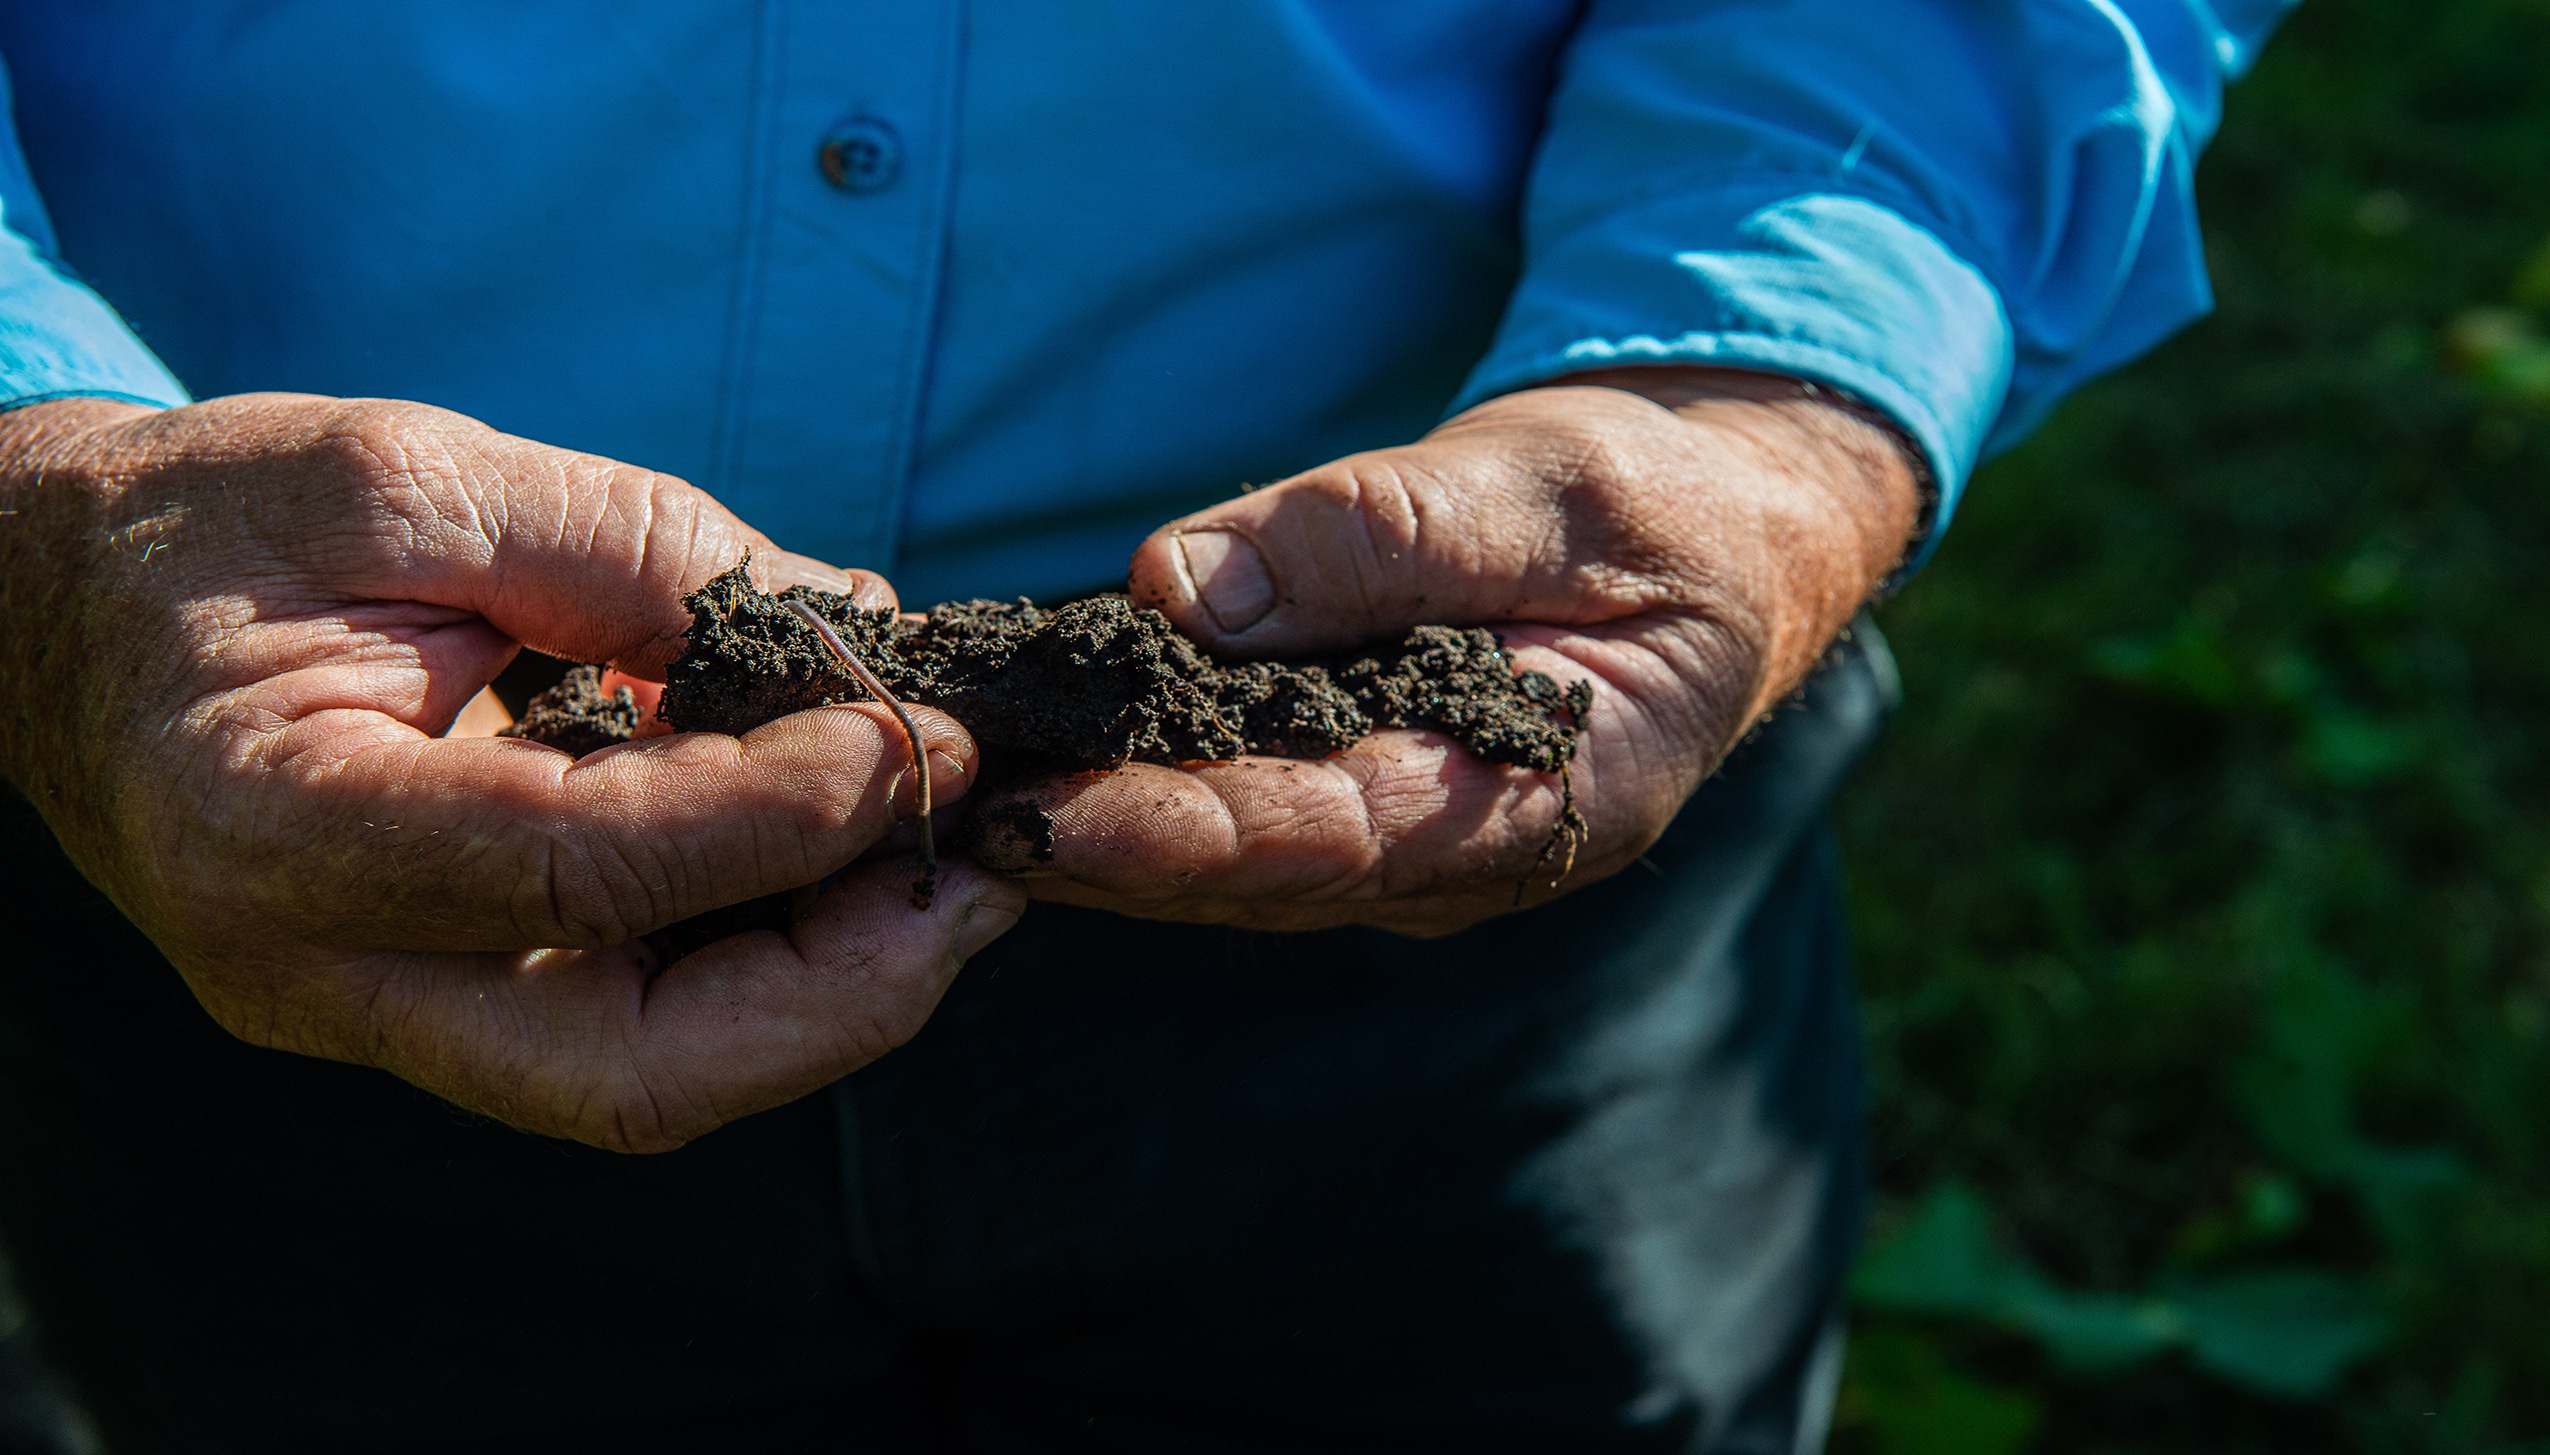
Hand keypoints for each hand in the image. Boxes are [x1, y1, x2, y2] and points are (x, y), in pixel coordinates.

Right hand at [0, 394, 1023, 1150]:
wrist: (62, 609)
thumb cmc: (214, 524)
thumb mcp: (406, 475)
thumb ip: (631, 550)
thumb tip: (858, 635)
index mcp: (277, 822)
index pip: (577, 874)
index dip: (779, 816)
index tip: (922, 736)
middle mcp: (319, 968)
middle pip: (631, 1071)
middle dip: (845, 991)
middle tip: (985, 868)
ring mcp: (375, 1010)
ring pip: (648, 1077)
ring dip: (832, 988)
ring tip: (954, 861)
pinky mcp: (435, 1003)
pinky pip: (630, 1023)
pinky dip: (764, 957)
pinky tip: (852, 858)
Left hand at [986, 368, 1920, 934]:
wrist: (1708, 537)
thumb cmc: (1651, 506)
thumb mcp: (1544, 485)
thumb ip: (1378, 535)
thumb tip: (1180, 589)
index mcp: (1556, 799)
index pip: (1344, 834)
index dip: (1194, 832)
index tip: (1057, 812)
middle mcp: (1470, 854)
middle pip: (1263, 874)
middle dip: (1104, 851)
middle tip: (949, 813)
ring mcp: (1413, 843)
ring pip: (1234, 864)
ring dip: (1095, 837)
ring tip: (954, 795)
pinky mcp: (1362, 803)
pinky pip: (1239, 814)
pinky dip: (1133, 790)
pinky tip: (1029, 757)